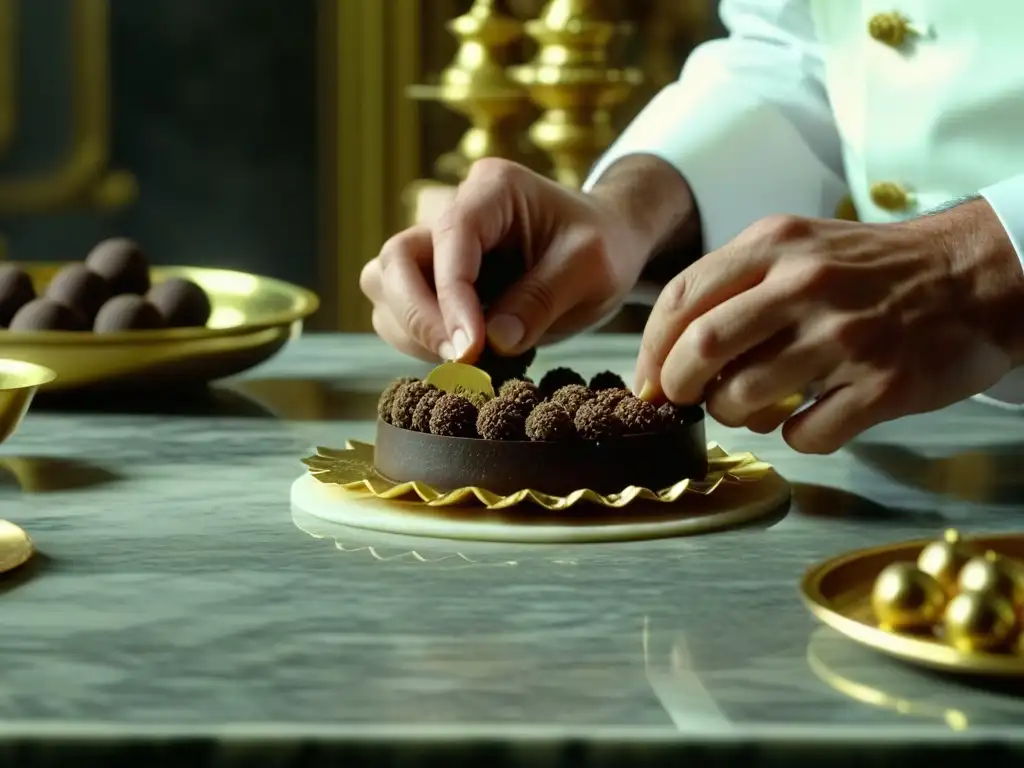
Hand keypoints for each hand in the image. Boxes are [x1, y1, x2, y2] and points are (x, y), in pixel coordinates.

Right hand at [360, 158, 656, 362]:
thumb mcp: (591, 270)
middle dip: (418, 316)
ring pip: (385, 286)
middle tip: (461, 361)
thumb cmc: (604, 246)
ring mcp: (437, 244)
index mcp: (493, 189)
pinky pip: (399, 310)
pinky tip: (464, 357)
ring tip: (466, 361)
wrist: (608, 244)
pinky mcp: (433, 278)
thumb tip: (493, 343)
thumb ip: (542, 300)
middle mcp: (453, 209)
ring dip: (412, 330)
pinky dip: (419, 340)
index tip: (470, 350)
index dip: (450, 298)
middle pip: (396, 259)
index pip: (449, 239)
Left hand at [634, 201, 1023, 452]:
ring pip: (745, 397)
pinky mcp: (883, 385)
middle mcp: (806, 285)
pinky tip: (807, 418)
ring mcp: (847, 336)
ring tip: (749, 406)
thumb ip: (734, 286)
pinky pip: (804, 435)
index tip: (648, 378)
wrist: (974, 274)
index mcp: (776, 244)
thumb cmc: (870, 268)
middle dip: (677, 385)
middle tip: (682, 399)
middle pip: (701, 347)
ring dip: (732, 414)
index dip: (650, 348)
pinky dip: (792, 437)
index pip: (681, 297)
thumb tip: (668, 353)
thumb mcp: (798, 246)